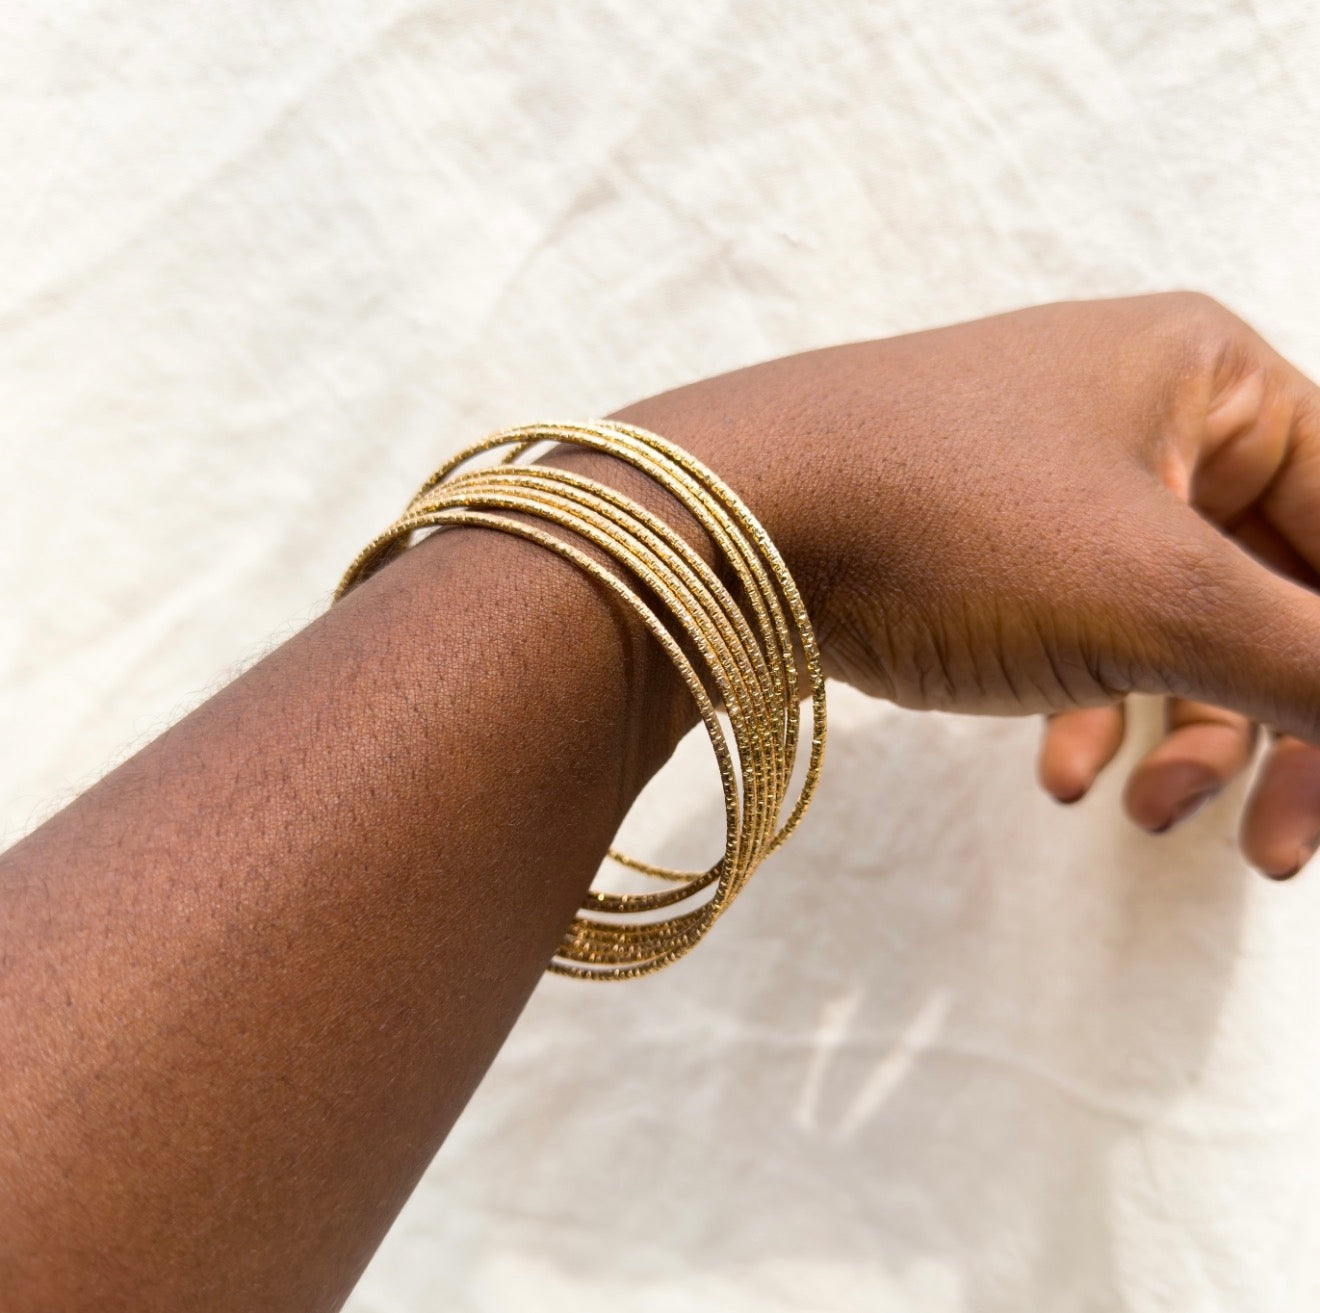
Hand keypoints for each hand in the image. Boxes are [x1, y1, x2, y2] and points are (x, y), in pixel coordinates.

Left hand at [614, 292, 1319, 877]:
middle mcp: (1146, 410)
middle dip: (1284, 724)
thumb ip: (1316, 662)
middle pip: (1280, 585)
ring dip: (1188, 734)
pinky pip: (1087, 632)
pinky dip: (1093, 709)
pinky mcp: (988, 544)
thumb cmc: (941, 527)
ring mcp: (1058, 479)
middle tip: (1277, 852)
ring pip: (1181, 623)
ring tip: (1147, 816)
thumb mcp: (1155, 599)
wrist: (715, 529)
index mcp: (1213, 377)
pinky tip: (1059, 780)